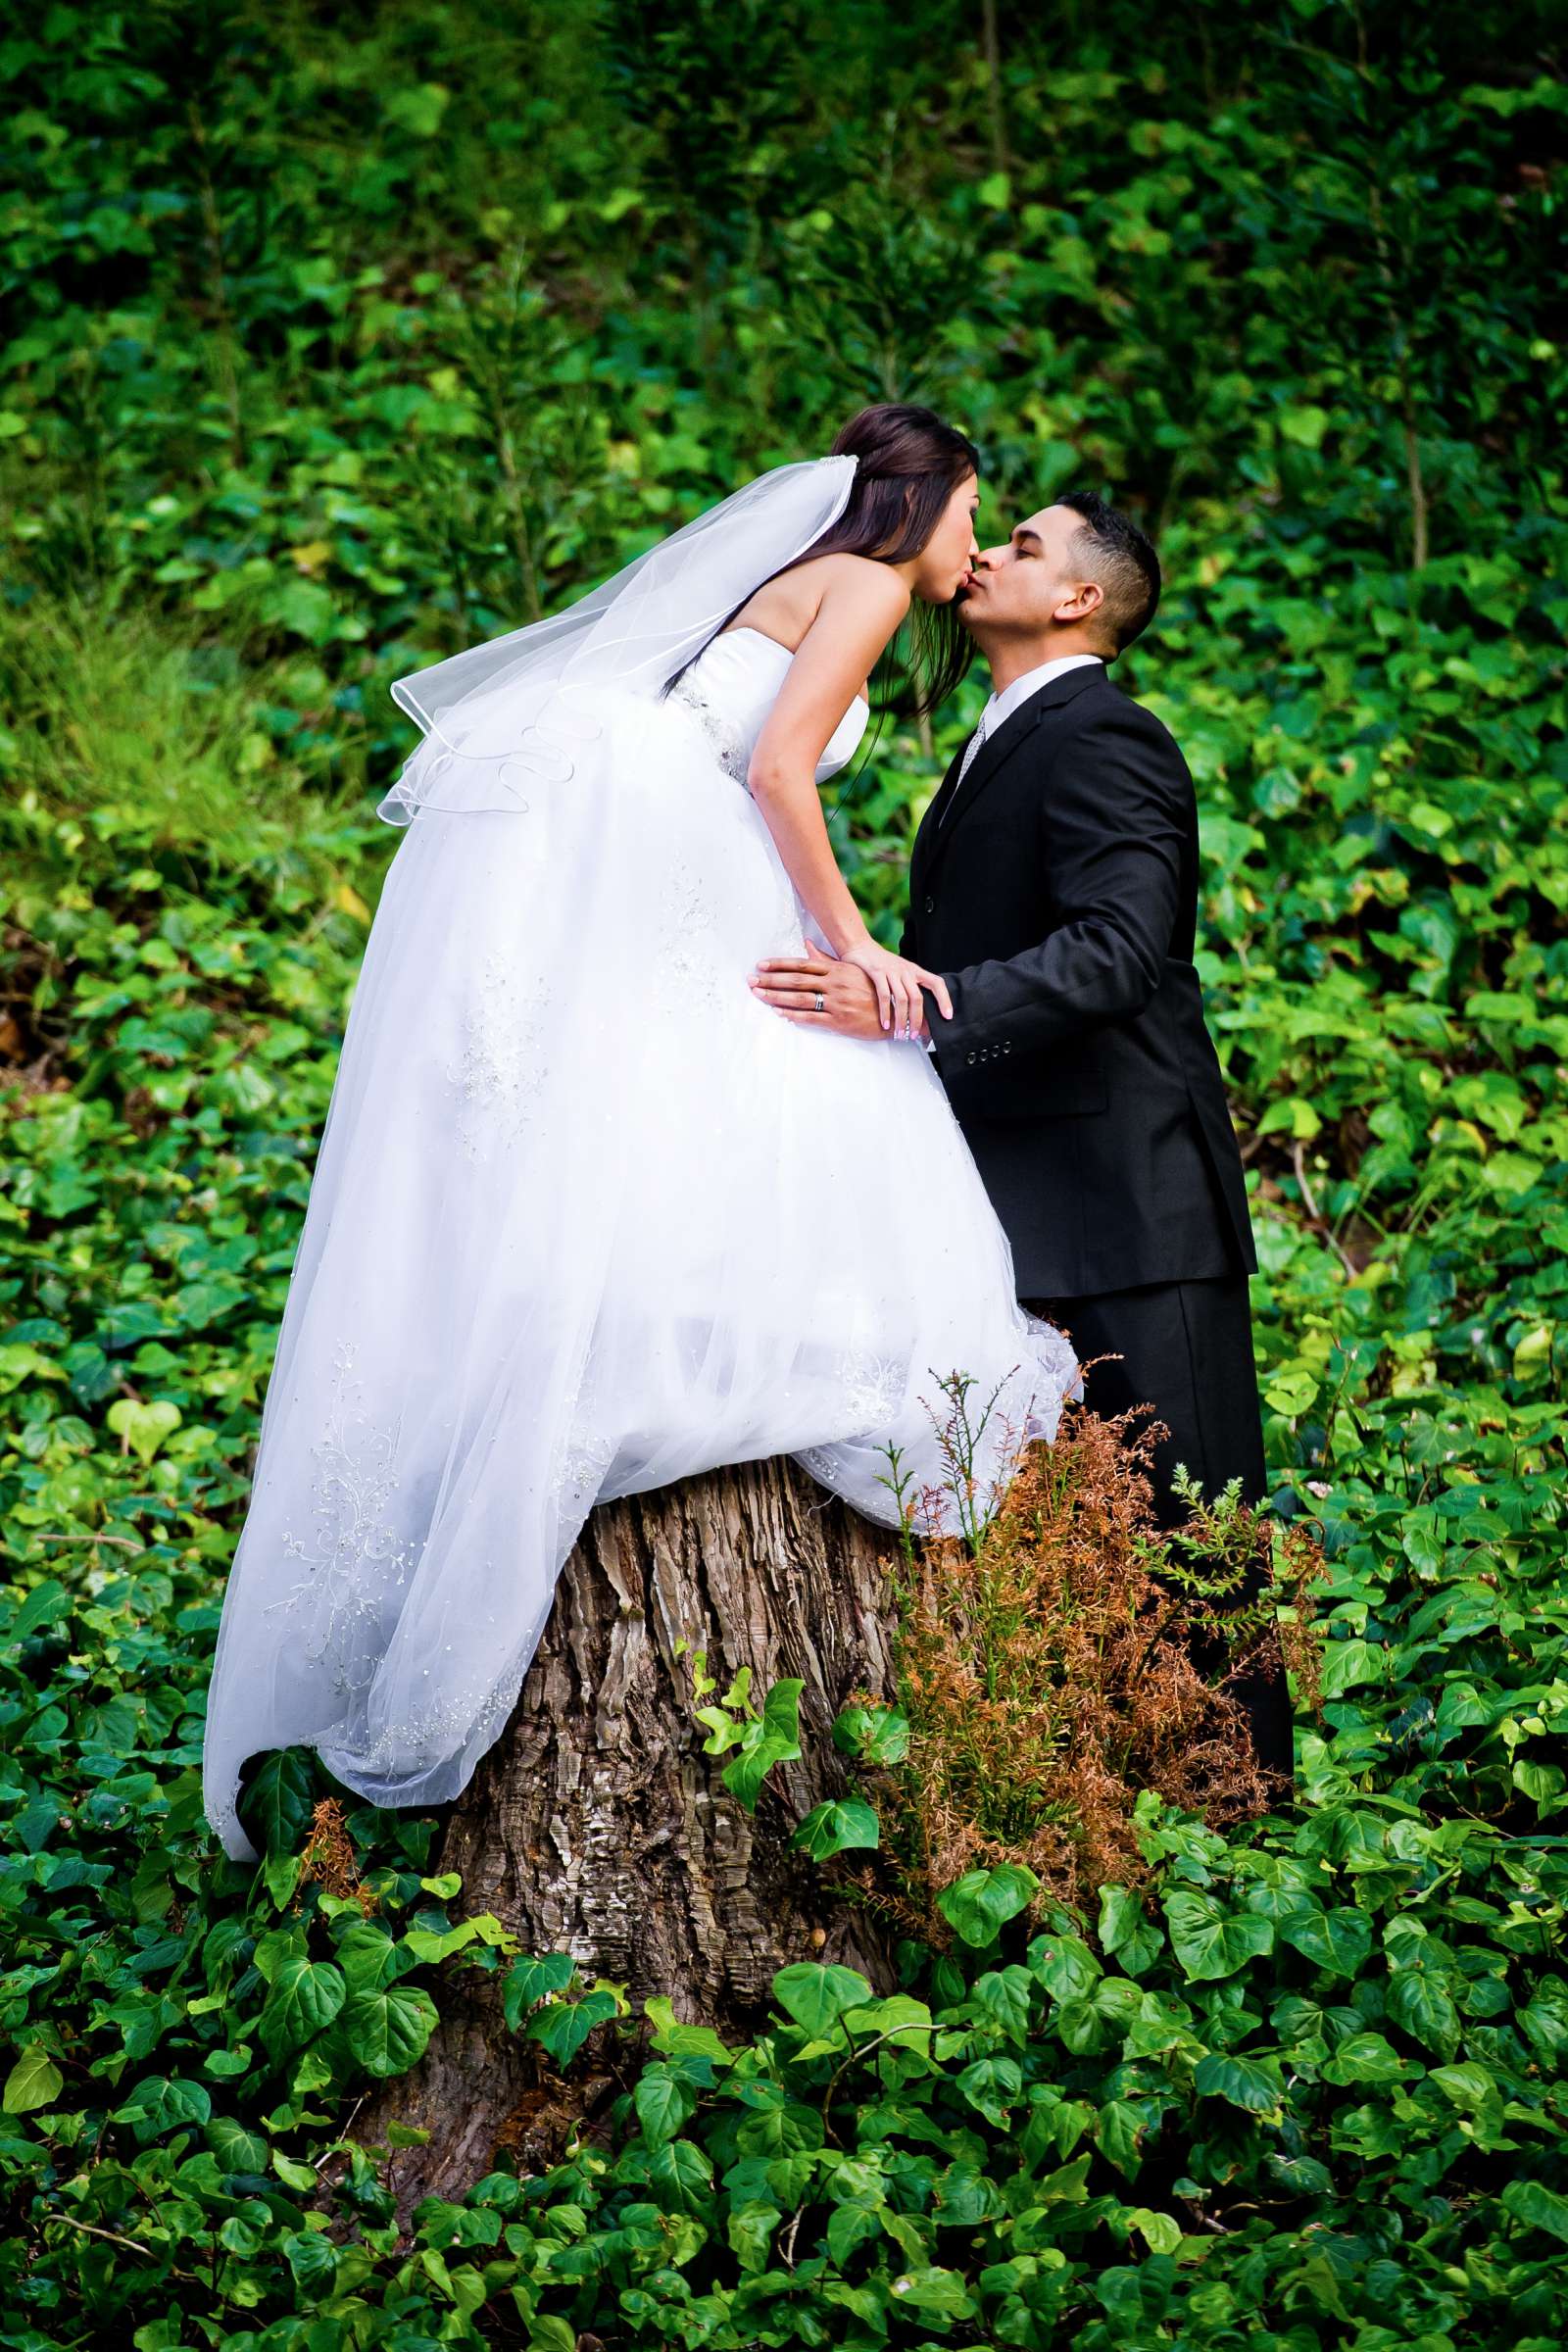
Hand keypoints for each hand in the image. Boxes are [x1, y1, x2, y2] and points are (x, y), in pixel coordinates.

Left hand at [749, 940, 936, 1042]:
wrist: (895, 1014)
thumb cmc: (872, 991)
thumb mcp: (851, 970)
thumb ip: (826, 959)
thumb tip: (806, 945)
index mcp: (837, 969)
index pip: (802, 964)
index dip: (779, 964)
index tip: (761, 965)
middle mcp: (835, 983)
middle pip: (796, 980)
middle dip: (771, 981)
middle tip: (750, 981)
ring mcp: (837, 1002)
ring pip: (800, 998)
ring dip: (776, 997)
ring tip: (758, 996)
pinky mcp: (839, 1021)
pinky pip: (812, 1018)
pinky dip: (794, 1016)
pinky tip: (779, 1014)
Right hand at [842, 937, 952, 1037]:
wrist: (860, 945)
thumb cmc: (880, 962)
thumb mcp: (900, 970)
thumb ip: (909, 985)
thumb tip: (917, 1008)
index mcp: (915, 970)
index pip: (936, 983)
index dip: (944, 999)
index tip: (947, 1016)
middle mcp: (906, 970)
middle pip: (918, 998)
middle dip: (917, 1019)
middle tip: (914, 1035)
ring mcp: (892, 971)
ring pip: (902, 999)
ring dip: (901, 1020)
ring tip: (899, 1034)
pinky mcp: (877, 972)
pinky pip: (884, 996)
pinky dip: (885, 1012)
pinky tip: (885, 1024)